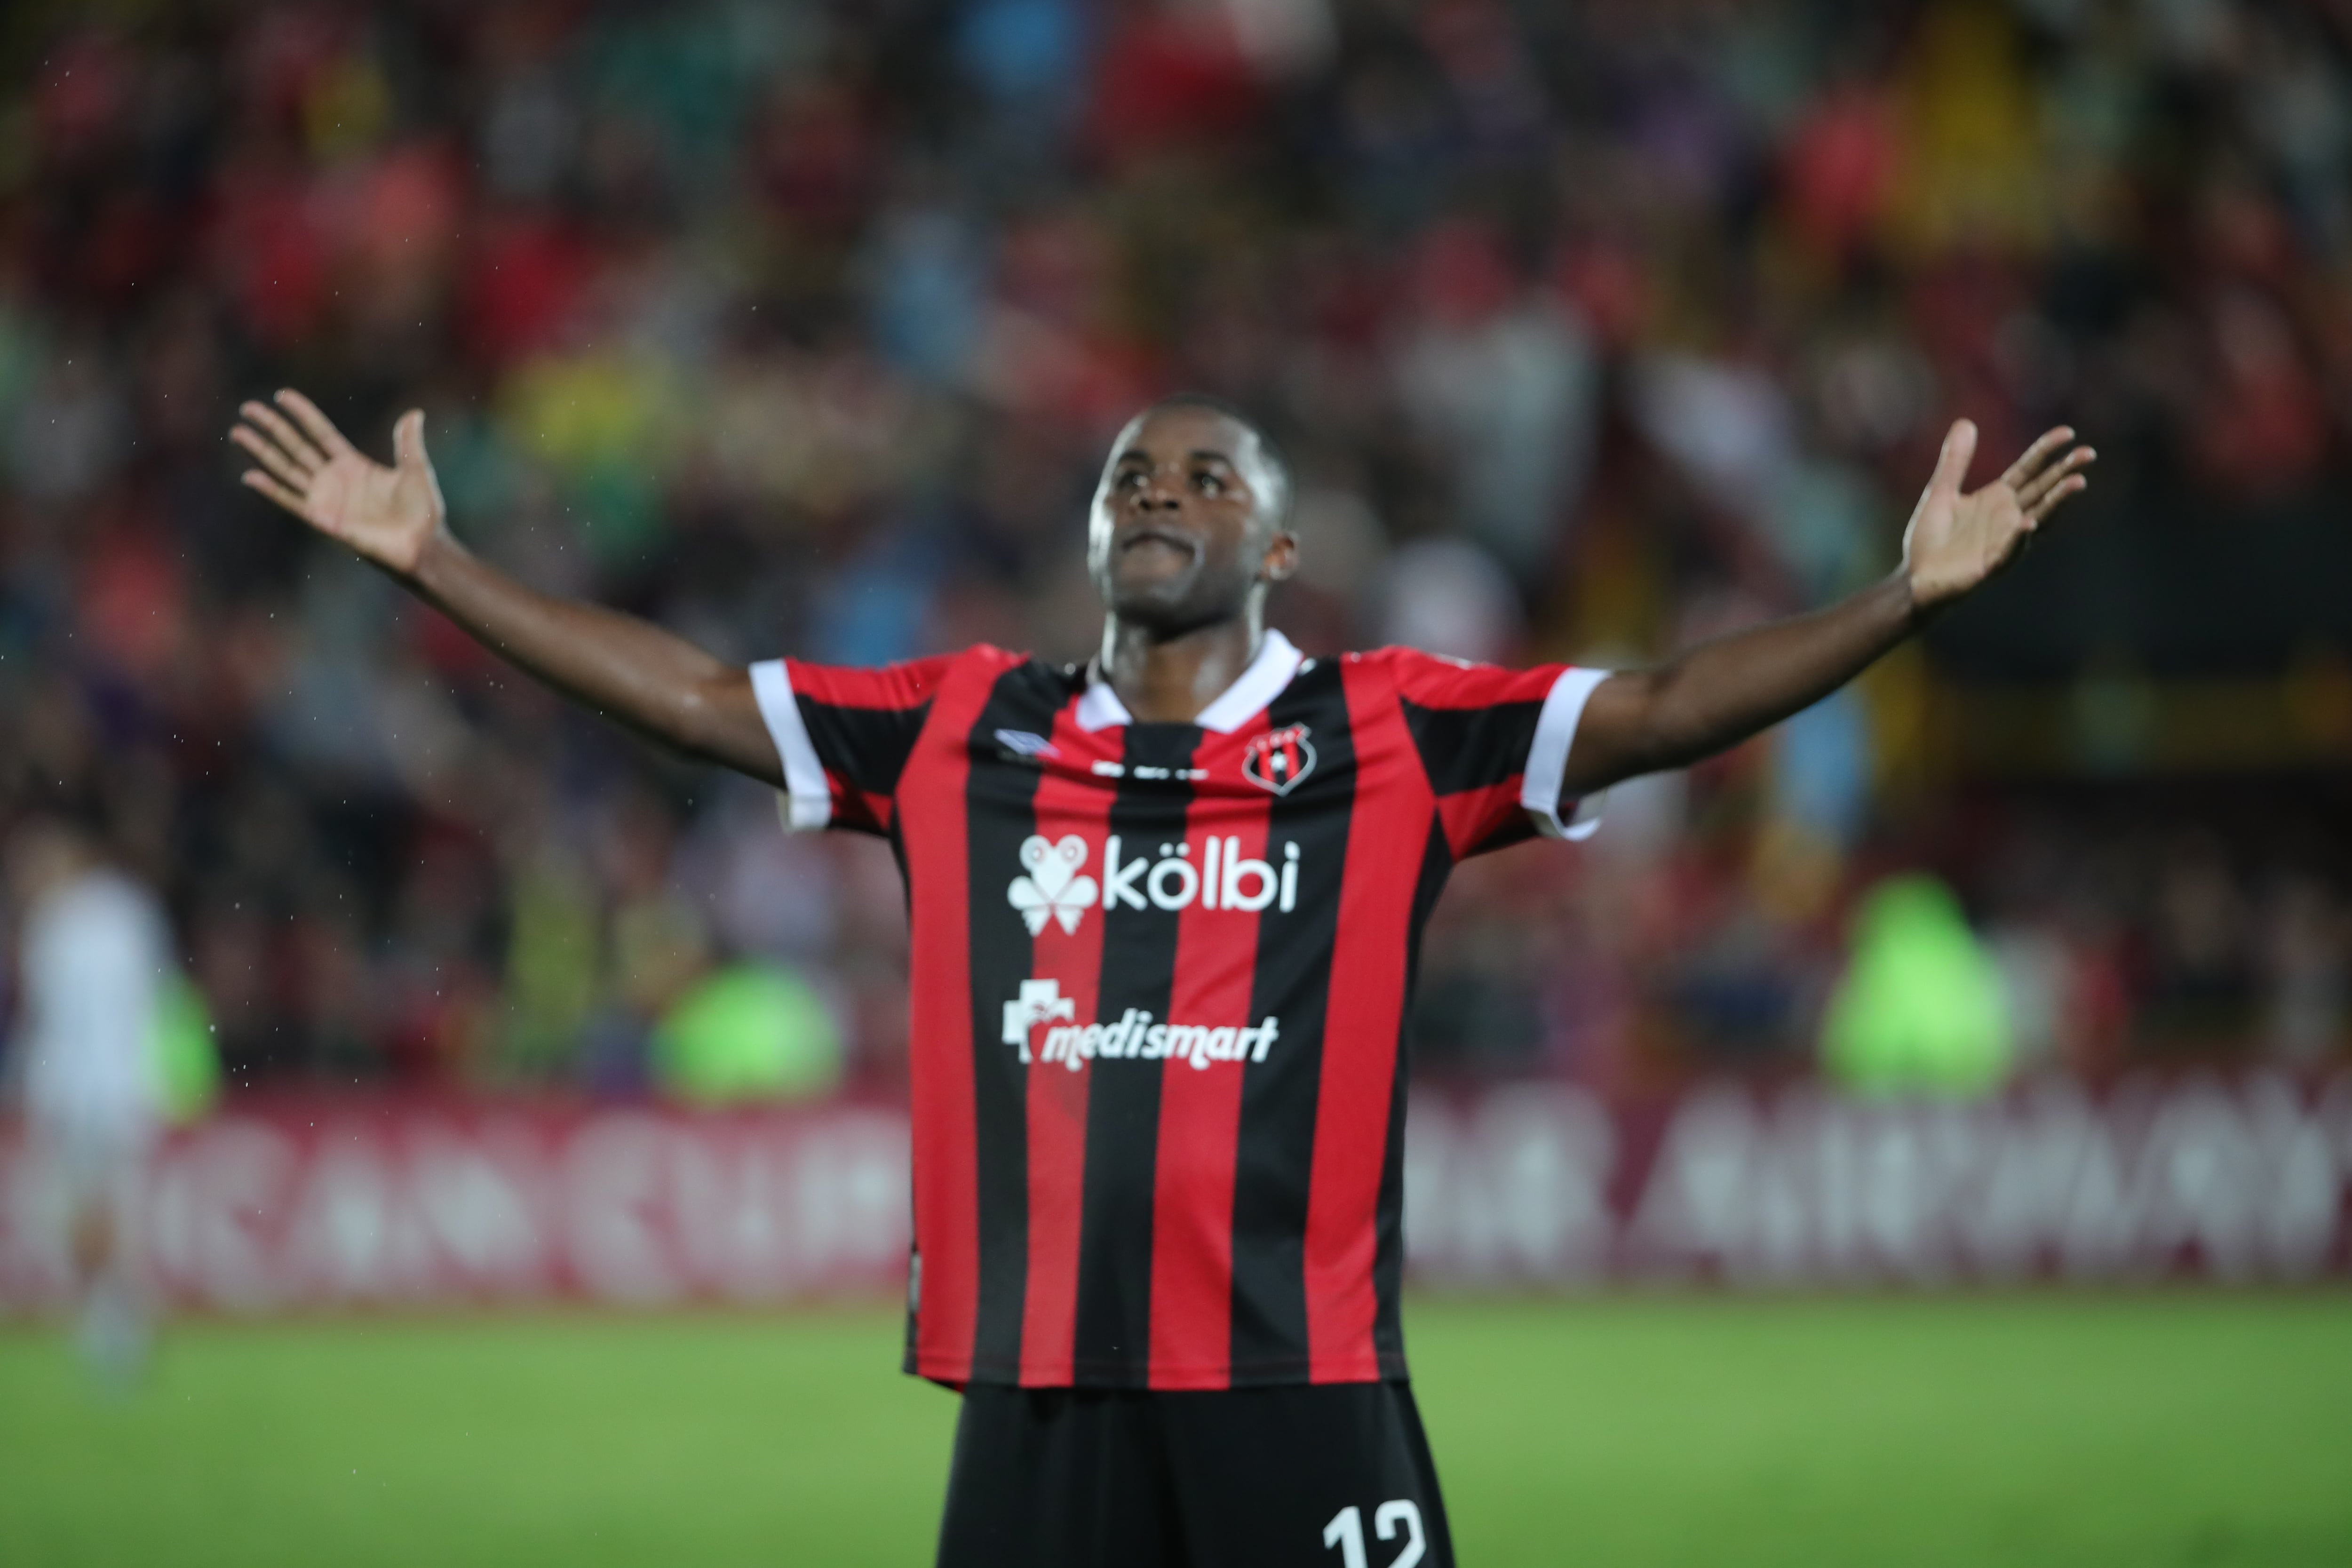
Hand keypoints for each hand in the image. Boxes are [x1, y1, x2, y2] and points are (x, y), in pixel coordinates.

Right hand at [231, 390, 446, 577]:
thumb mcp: (416, 469)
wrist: (423, 546)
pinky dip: (270, 489)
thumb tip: (415, 413)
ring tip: (238, 432)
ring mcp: (326, 499)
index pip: (320, 432)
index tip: (281, 394)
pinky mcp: (322, 519)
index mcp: (353, 465)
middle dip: (272, 427)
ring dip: (261, 451)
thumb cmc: (422, 513)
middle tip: (247, 408)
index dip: (302, 414)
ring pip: (285, 469)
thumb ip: (407, 442)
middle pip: (295, 446)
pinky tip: (249, 475)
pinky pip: (291, 501)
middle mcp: (334, 480)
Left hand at [1901, 420, 2094, 611]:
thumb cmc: (1931, 540)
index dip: (2046, 451)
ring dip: (2056, 502)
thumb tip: (1965, 422)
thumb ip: (1955, 461)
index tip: (2067, 432)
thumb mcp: (1940, 492)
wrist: (1915, 579)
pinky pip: (2009, 551)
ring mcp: (2004, 542)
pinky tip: (2027, 524)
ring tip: (2077, 483)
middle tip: (2089, 453)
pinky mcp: (1991, 566)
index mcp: (1999, 498)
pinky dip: (2018, 538)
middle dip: (2065, 472)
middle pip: (2042, 490)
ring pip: (2038, 519)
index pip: (2029, 469)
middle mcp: (2009, 518)